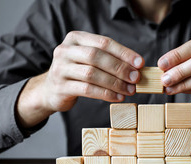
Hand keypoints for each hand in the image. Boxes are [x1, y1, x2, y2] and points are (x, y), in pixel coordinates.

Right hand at [16, 31, 143, 127]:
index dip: (124, 52)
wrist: (50, 89)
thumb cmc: (76, 72)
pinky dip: (105, 94)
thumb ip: (108, 59)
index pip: (103, 42)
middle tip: (136, 78)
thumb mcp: (88, 59)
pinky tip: (117, 97)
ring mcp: (60, 68)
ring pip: (92, 74)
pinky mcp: (60, 87)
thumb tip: (137, 67)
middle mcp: (65, 50)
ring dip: (114, 83)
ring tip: (129, 90)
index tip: (140, 63)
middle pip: (96, 56)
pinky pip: (87, 90)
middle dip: (120, 67)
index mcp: (75, 38)